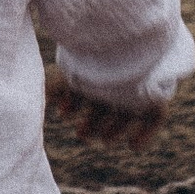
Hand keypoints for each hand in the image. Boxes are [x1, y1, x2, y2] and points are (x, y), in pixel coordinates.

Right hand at [46, 70, 170, 150]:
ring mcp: (137, 89)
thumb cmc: (99, 62)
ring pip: (125, 114)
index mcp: (97, 70)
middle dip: (90, 123)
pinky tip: (132, 145)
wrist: (132, 48)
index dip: (71, 103)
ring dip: (113, 131)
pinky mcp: (156, 97)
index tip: (62, 113)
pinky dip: (144, 136)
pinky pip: (153, 119)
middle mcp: (117, 79)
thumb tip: (38, 97)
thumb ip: (55, 87)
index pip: (85, 90)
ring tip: (103, 139)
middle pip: (103, 105)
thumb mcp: (74, 74)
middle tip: (80, 134)